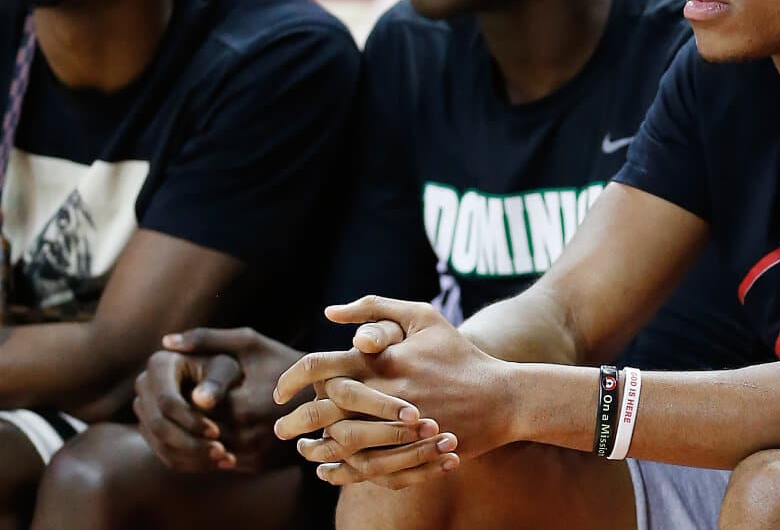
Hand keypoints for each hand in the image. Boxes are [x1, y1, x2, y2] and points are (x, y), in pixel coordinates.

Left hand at [134, 327, 299, 473]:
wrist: (326, 396)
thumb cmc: (284, 361)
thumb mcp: (249, 344)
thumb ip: (207, 339)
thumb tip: (166, 342)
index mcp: (240, 404)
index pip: (189, 407)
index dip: (177, 396)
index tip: (176, 384)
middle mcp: (245, 435)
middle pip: (194, 430)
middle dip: (183, 417)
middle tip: (178, 400)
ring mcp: (251, 454)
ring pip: (203, 449)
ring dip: (192, 435)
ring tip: (190, 414)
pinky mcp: (256, 466)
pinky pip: (219, 461)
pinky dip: (209, 447)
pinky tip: (209, 428)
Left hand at [275, 297, 514, 485]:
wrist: (500, 396)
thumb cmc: (457, 352)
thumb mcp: (422, 316)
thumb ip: (375, 308)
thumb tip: (330, 312)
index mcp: (381, 360)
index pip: (319, 367)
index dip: (291, 379)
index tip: (279, 391)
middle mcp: (385, 394)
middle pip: (321, 411)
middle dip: (294, 421)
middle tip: (280, 427)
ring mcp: (397, 428)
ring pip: (339, 444)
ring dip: (314, 448)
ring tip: (302, 449)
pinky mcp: (410, 453)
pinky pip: (364, 468)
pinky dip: (341, 471)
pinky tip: (329, 468)